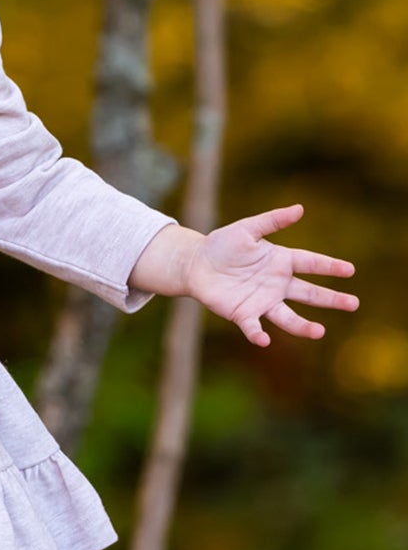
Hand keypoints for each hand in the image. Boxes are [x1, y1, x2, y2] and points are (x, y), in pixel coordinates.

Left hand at [159, 204, 357, 345]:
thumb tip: (300, 209)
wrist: (196, 264)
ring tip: (320, 332)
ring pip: (288, 316)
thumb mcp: (247, 229)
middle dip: (331, 299)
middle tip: (353, 303)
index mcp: (282, 261)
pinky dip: (258, 334)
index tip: (349, 270)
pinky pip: (253, 327)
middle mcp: (277, 284)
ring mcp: (262, 301)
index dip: (330, 266)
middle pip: (309, 293)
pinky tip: (264, 340)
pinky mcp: (243, 314)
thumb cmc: (223, 244)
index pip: (311, 263)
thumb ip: (272, 221)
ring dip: (303, 326)